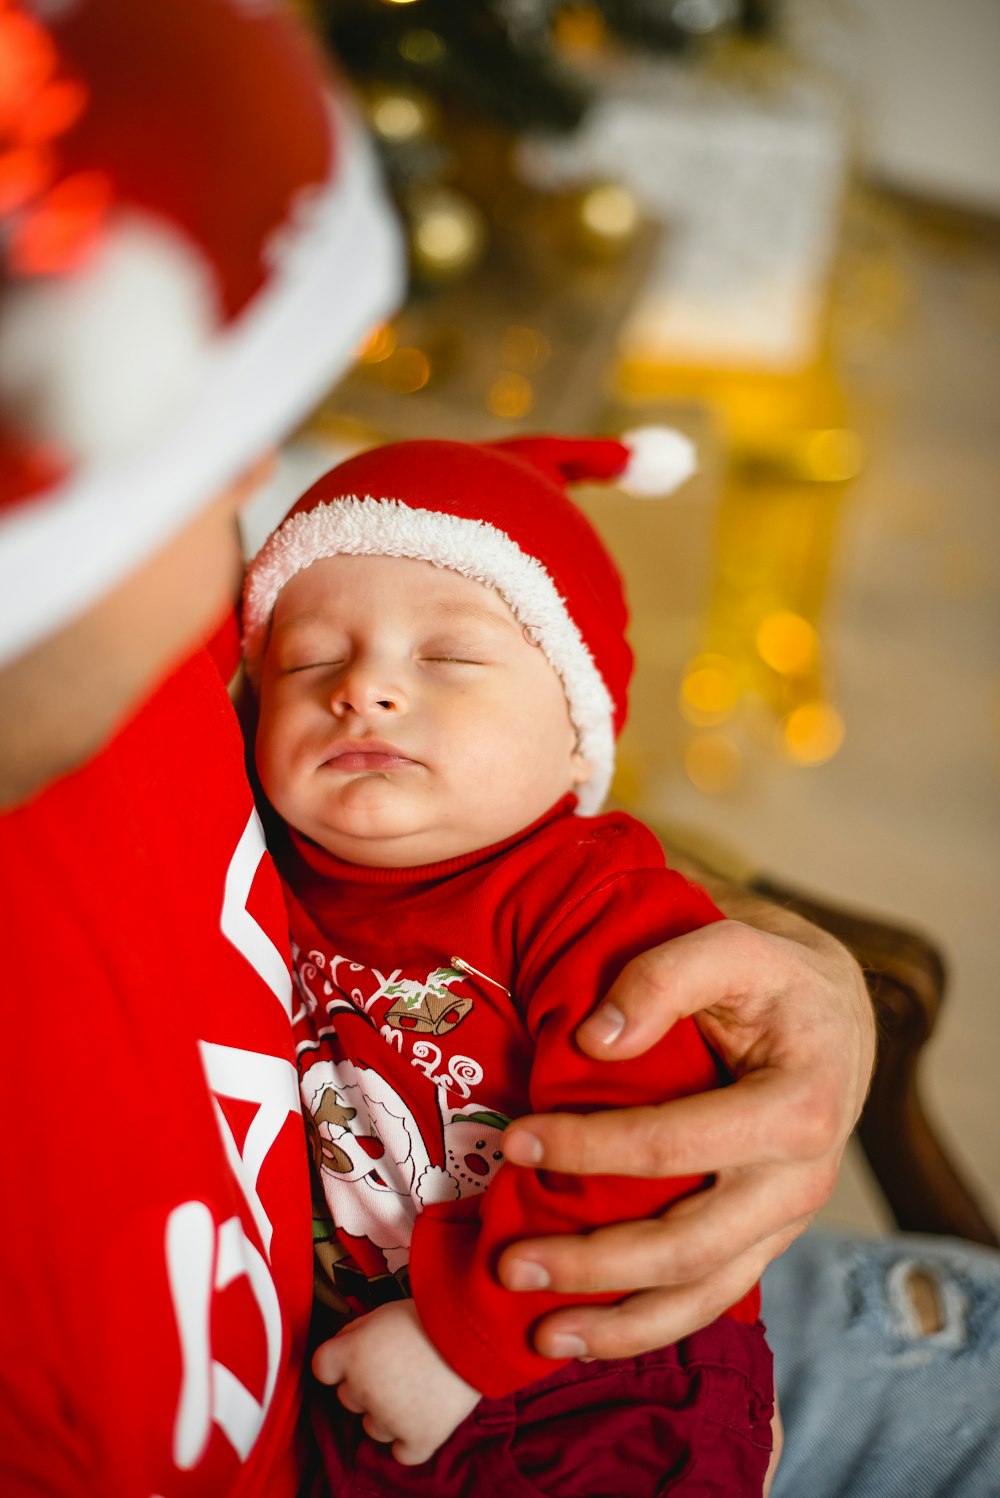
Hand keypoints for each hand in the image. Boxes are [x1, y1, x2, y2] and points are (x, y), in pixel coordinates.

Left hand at [312, 1300, 480, 1465]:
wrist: (475, 1329)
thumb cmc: (430, 1314)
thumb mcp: (385, 1310)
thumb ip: (359, 1331)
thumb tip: (346, 1345)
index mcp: (352, 1355)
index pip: (322, 1367)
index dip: (339, 1360)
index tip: (355, 1355)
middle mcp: (364, 1390)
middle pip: (347, 1397)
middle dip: (365, 1383)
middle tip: (396, 1366)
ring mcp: (390, 1419)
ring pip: (371, 1426)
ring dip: (386, 1413)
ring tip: (415, 1388)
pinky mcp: (419, 1439)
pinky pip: (401, 1453)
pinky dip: (407, 1441)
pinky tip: (418, 1421)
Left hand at [497, 916, 874, 1360]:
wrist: (834, 1016)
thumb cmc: (774, 977)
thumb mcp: (733, 945)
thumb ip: (665, 977)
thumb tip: (595, 1041)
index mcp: (798, 1107)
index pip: (676, 1143)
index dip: (589, 1148)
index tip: (513, 1142)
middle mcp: (801, 1180)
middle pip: (688, 1244)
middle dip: (593, 1262)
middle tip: (508, 1263)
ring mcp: (785, 1221)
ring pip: (702, 1294)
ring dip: (618, 1322)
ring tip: (542, 1336)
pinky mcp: (765, 1239)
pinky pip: (711, 1298)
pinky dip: (649, 1327)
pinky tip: (587, 1336)